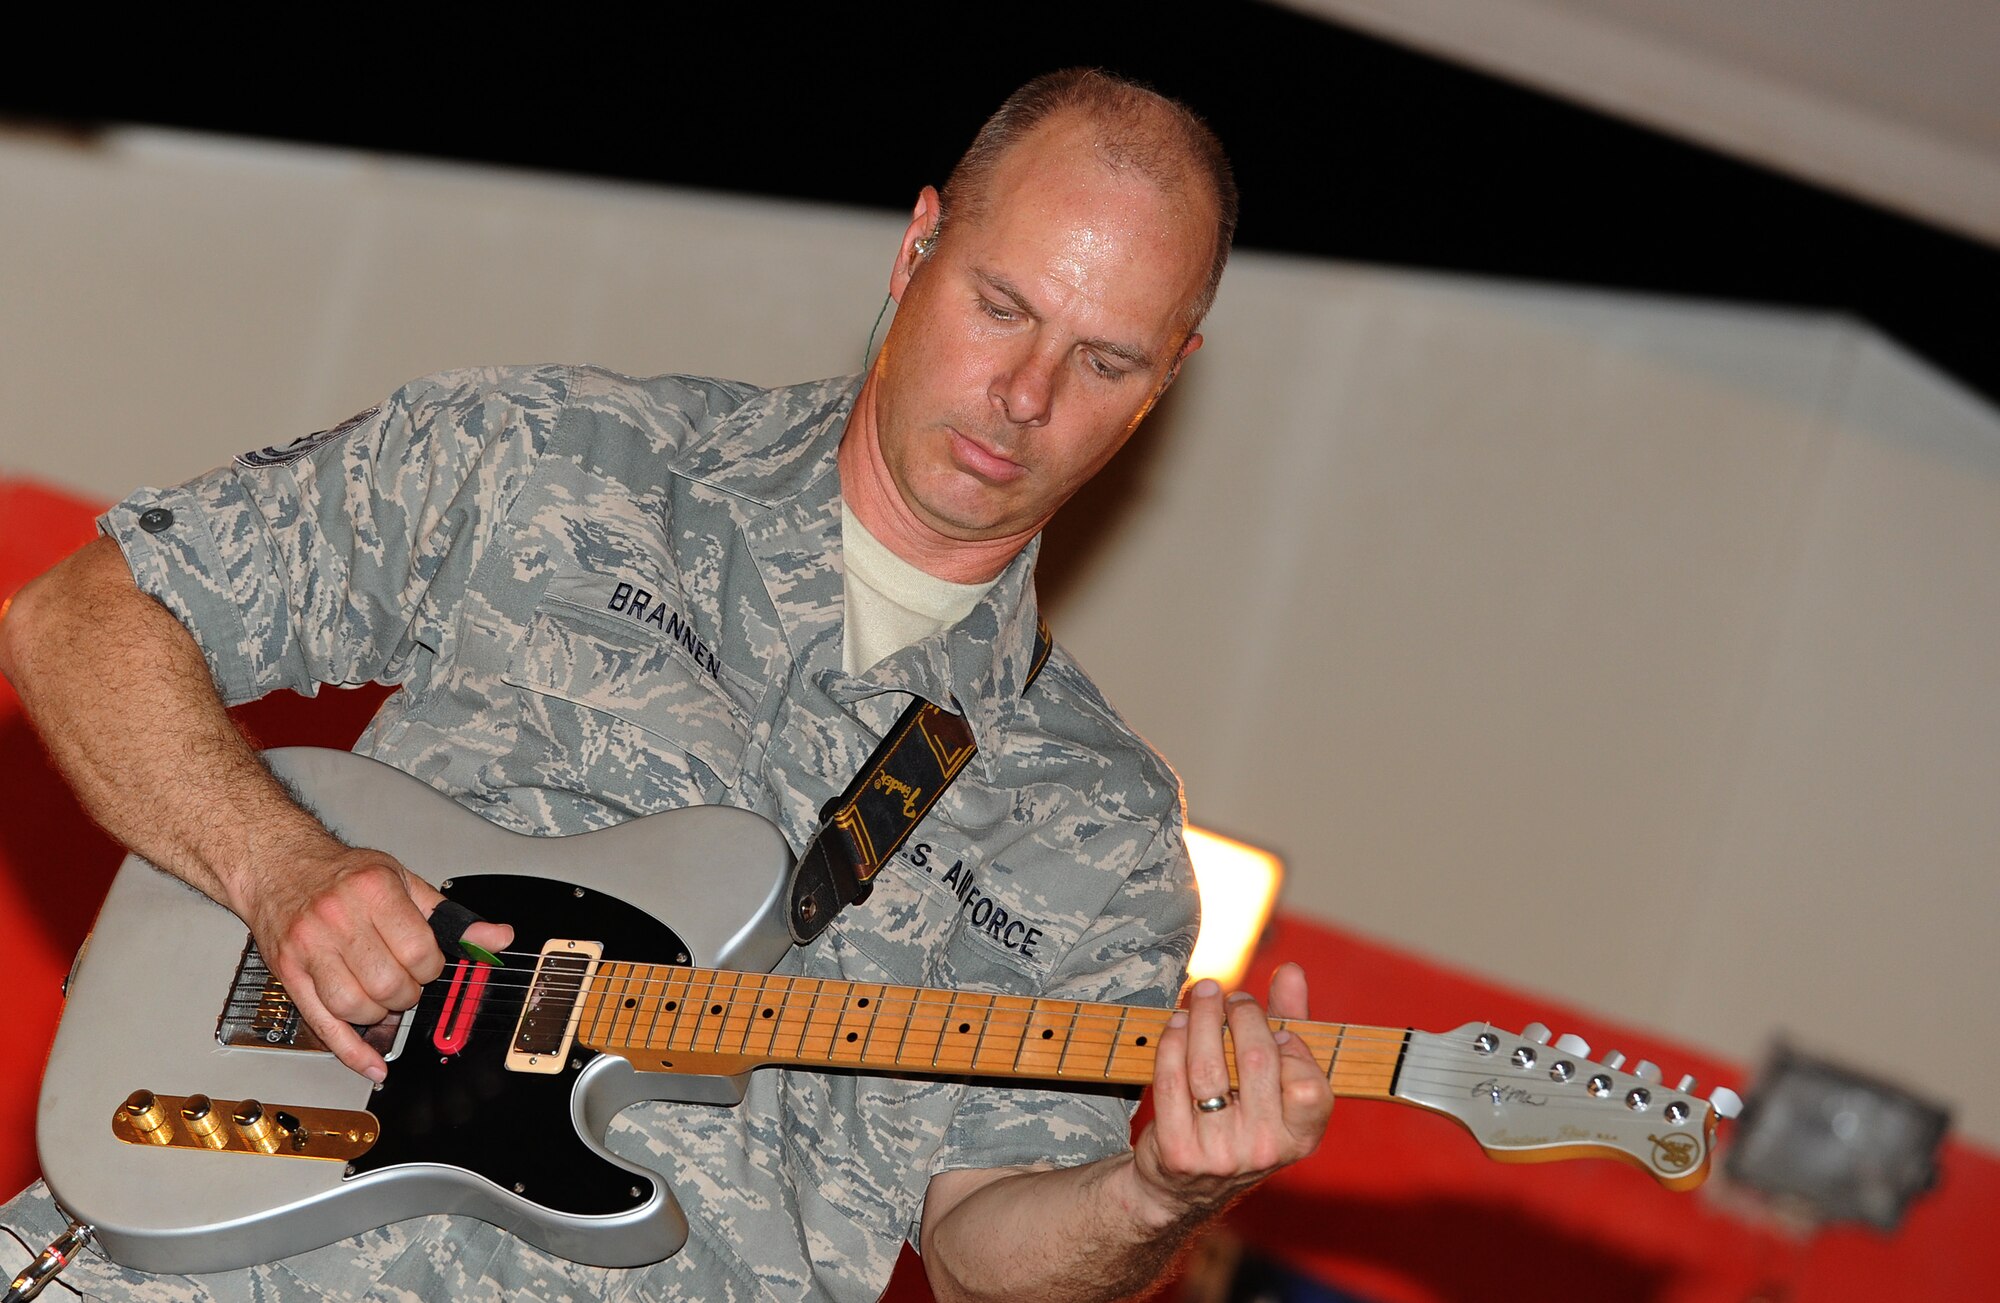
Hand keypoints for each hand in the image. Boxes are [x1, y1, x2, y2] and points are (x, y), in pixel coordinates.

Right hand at [240, 841, 513, 1080]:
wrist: (279, 867)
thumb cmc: (343, 875)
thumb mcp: (403, 881)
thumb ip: (450, 917)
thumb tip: (496, 940)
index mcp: (373, 891)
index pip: (419, 951)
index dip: (432, 967)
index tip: (428, 965)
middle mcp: (338, 918)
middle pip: (388, 984)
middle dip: (408, 994)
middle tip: (407, 983)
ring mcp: (309, 947)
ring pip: (354, 1007)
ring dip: (380, 1015)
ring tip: (383, 998)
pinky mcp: (289, 972)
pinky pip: (322, 1023)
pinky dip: (351, 1051)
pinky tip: (372, 1063)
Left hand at [1132, 963, 1332, 1224]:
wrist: (1184, 1186)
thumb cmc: (1241, 1116)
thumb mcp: (1276, 1081)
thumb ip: (1291, 1023)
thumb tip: (1291, 970)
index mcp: (1300, 1138)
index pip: (1310, 1085)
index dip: (1291, 1046)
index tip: (1273, 1028)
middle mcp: (1264, 1150)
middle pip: (1255, 1060)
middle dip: (1241, 1013)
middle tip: (1230, 997)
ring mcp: (1219, 1154)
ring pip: (1207, 1065)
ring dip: (1203, 1017)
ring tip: (1202, 996)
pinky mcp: (1177, 1151)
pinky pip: (1172, 1080)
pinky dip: (1172, 1041)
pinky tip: (1177, 1023)